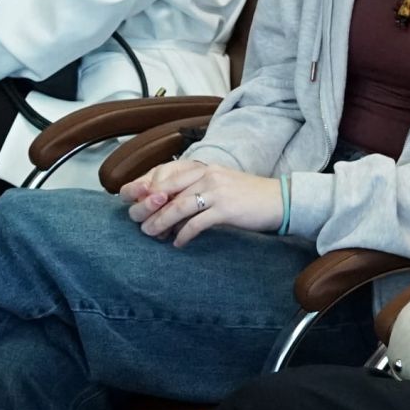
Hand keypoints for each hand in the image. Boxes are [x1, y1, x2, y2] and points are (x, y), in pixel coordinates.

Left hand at [120, 159, 284, 247]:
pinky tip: (178, 243)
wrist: (278, 200)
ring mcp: (216, 190)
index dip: (144, 185)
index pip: (163, 171)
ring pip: (177, 206)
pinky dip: (184, 234)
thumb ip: (191, 190)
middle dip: (147, 206)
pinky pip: (196, 223)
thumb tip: (164, 207)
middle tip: (137, 221)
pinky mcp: (226, 208)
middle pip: (165, 188)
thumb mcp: (215, 185)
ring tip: (152, 234)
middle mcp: (206, 174)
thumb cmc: (244, 196)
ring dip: (161, 222)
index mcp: (201, 166)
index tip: (131, 199)